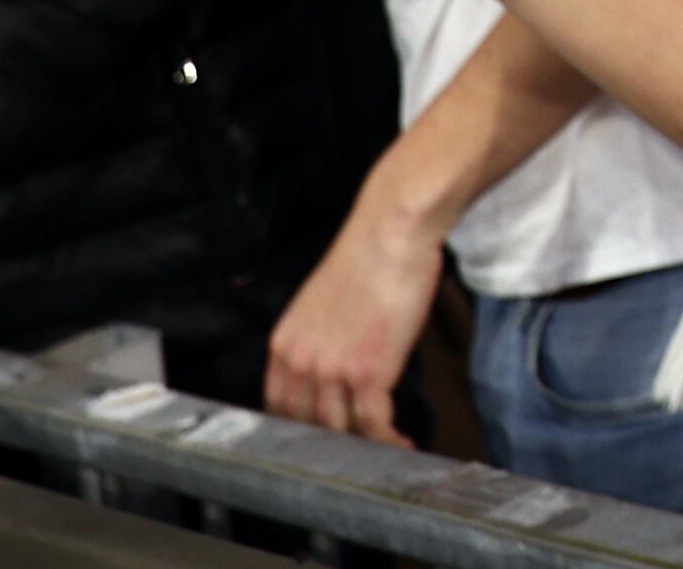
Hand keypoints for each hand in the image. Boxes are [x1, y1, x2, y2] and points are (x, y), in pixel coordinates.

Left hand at [263, 207, 438, 445]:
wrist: (391, 230)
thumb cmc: (368, 256)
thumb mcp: (323, 302)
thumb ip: (319, 339)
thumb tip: (337, 364)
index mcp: (284, 343)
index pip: (279, 407)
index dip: (301, 429)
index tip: (325, 439)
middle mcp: (299, 361)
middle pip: (307, 425)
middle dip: (335, 443)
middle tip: (360, 452)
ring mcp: (331, 370)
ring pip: (341, 431)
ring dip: (364, 447)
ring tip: (386, 451)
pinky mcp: (367, 372)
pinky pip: (374, 424)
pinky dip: (389, 441)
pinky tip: (403, 444)